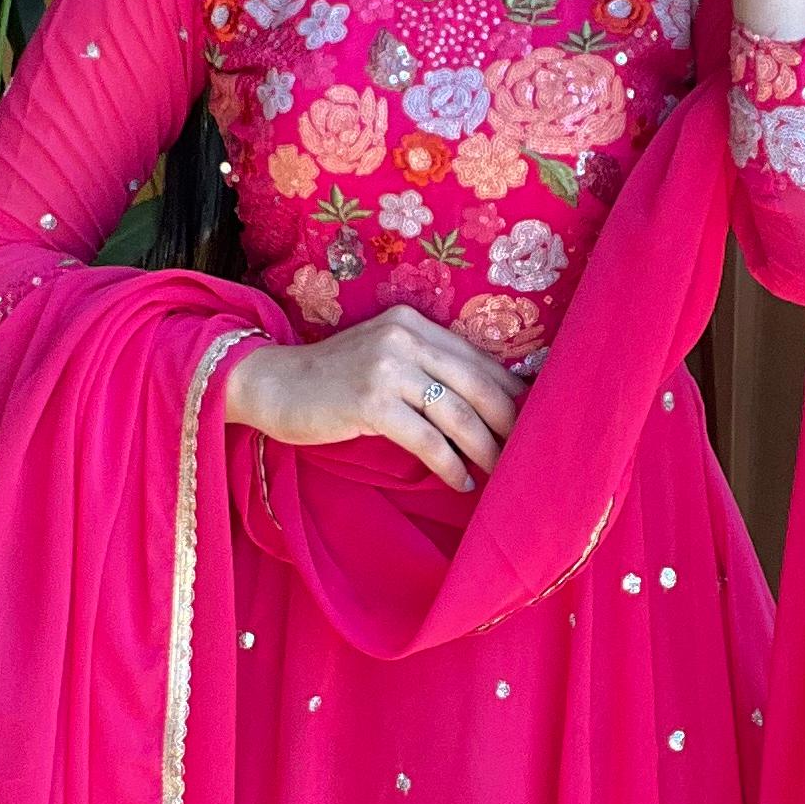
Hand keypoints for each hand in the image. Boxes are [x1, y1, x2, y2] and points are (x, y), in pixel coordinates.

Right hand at [222, 313, 528, 493]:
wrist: (271, 384)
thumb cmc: (331, 381)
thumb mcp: (383, 359)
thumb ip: (426, 367)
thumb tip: (486, 400)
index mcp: (412, 322)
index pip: (477, 357)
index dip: (510, 390)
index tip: (532, 418)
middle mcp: (403, 337)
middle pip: (476, 384)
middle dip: (507, 422)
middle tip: (526, 452)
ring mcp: (387, 367)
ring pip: (456, 413)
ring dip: (484, 448)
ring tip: (498, 471)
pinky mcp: (371, 401)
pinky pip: (427, 439)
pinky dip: (450, 464)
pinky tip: (461, 481)